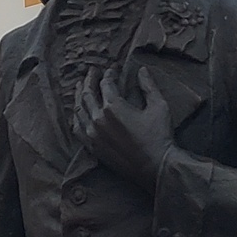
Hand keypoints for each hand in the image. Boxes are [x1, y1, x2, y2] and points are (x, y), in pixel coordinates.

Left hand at [82, 65, 175, 191]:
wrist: (156, 167)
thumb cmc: (159, 136)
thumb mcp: (159, 106)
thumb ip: (148, 86)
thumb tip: (141, 70)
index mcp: (113, 107)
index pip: (106, 84)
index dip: (109, 74)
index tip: (113, 69)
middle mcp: (98, 119)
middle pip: (87, 93)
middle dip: (90, 79)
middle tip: (92, 71)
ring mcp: (93, 135)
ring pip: (79, 109)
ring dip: (79, 95)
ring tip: (80, 86)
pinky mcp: (93, 148)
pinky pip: (77, 128)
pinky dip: (77, 116)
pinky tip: (78, 112)